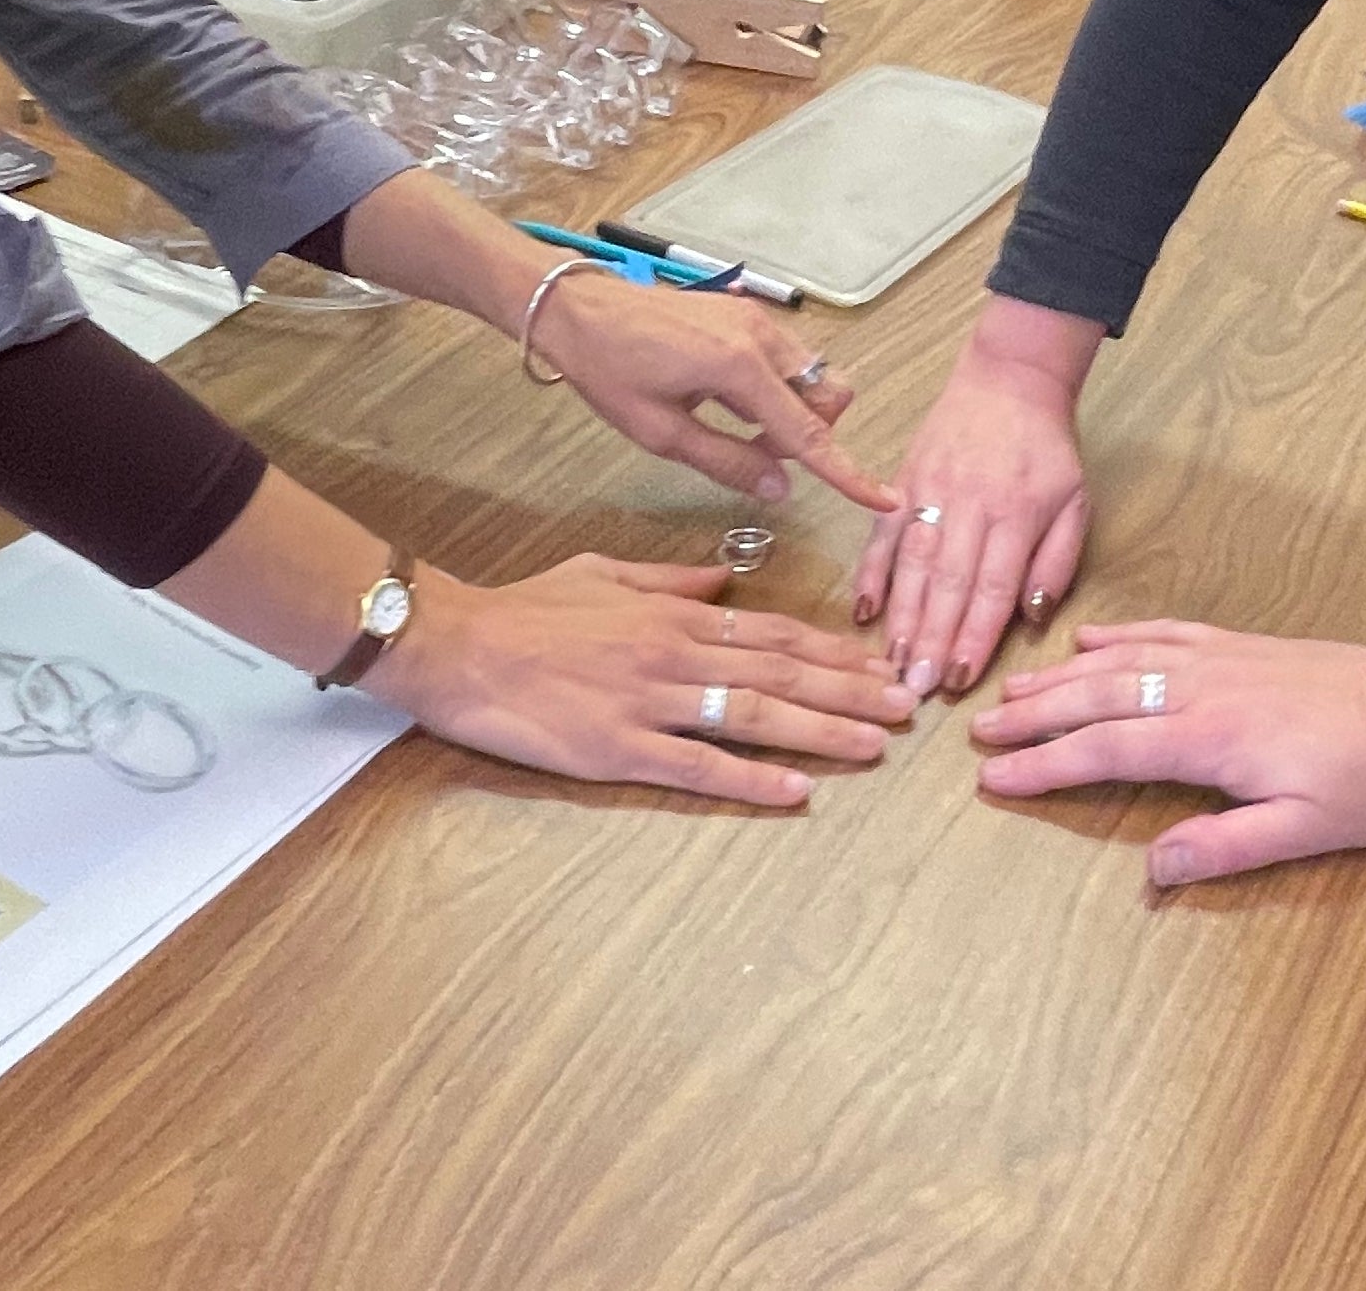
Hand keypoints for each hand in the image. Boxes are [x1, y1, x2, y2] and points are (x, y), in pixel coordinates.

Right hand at [370, 555, 918, 805]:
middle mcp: (676, 655)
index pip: (774, 633)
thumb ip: (671, 579)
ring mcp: (650, 703)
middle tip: (907, 707)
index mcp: (675, 616)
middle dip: (851, 691)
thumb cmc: (526, 608)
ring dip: (822, 732)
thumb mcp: (603, 573)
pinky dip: (750, 780)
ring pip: (755, 716)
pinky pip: (697, 766)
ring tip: (876, 747)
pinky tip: (795, 792)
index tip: (880, 663)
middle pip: (782, 673)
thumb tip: (725, 580)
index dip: (834, 651)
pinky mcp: (619, 749)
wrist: (458, 644)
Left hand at [534, 267, 899, 512]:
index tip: (882, 498)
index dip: (846, 472)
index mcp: (740, 368)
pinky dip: (775, 389)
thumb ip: (727, 461)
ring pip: (811, 376)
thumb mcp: (660, 432)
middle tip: (757, 453)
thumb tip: (780, 488)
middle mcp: (761, 337)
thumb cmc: (609, 370)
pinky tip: (726, 400)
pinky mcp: (746, 313)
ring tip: (736, 428)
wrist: (578, 308)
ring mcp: (757, 319)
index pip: (808, 433)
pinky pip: (787, 359)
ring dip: (791, 412)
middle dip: (811, 434)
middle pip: (828, 396)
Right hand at [854, 299, 1097, 697]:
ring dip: (900, 616)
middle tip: (916, 688)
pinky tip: (861, 610)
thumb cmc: (1047, 450)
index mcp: (1016, 515)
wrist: (1009, 380)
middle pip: (947, 584)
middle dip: (931, 640)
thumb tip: (1030, 615)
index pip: (993, 588)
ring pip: (911, 564)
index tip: (960, 679)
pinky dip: (869, 572)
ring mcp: (930, 493)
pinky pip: (881, 534)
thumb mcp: (1076, 502)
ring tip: (892, 660)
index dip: (975, 637)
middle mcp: (969, 506)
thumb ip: (1056, 561)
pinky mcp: (902, 483)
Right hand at [971, 620, 1365, 884]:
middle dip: (1032, 715)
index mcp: (1206, 740)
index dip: (1044, 766)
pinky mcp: (1232, 644)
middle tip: (979, 728)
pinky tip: (1085, 639)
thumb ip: (1225, 847)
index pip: (1105, 752)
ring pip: (1117, 662)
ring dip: (1059, 674)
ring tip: (1011, 688)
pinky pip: (1159, 632)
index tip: (994, 777)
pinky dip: (1117, 635)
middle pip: (1095, 699)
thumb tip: (1154, 870)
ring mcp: (1211, 660)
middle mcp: (1195, 691)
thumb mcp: (1307, 831)